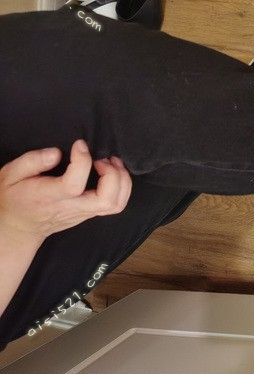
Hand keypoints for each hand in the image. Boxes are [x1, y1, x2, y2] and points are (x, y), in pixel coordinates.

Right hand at [0, 140, 131, 242]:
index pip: (74, 184)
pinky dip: (122, 188)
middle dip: (113, 175)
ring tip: (112, 163)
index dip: (82, 161)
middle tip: (102, 158)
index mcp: (49, 197)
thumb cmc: (13, 198)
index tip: (80, 145)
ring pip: (115, 204)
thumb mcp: (10, 175)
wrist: (17, 228)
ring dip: (122, 181)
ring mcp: (84, 213)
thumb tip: (56, 153)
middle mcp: (71, 207)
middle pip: (106, 199)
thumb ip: (32, 161)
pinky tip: (113, 173)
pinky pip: (115, 205)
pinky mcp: (90, 214)